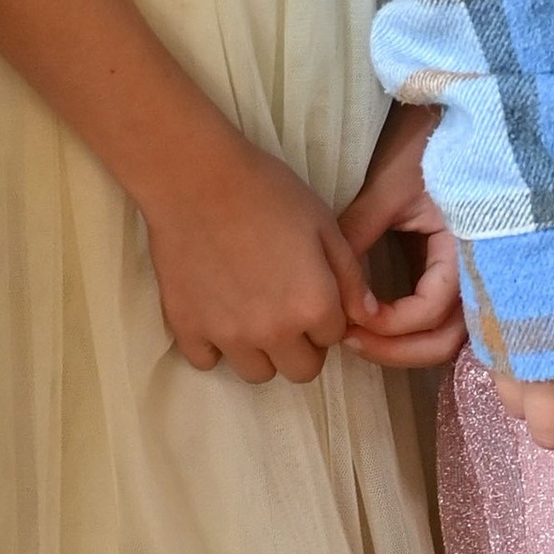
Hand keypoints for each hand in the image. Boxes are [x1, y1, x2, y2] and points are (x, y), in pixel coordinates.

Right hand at [142, 127, 375, 384]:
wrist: (197, 180)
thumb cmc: (269, 193)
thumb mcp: (325, 225)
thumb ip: (350, 277)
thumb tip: (367, 317)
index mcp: (312, 306)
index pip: (334, 338)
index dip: (327, 314)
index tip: (313, 290)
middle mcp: (272, 333)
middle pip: (300, 370)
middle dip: (302, 345)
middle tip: (287, 306)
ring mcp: (227, 336)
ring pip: (256, 373)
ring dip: (261, 350)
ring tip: (252, 309)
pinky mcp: (187, 330)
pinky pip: (207, 361)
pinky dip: (214, 344)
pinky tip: (217, 310)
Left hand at [340, 100, 467, 370]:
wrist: (455, 111)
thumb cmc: (426, 142)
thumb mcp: (389, 187)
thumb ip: (359, 234)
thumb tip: (329, 287)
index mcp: (469, 247)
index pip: (431, 310)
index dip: (388, 323)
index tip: (348, 316)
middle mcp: (482, 270)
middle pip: (445, 340)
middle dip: (395, 349)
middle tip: (349, 340)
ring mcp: (476, 273)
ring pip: (447, 335)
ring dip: (405, 345)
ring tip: (359, 335)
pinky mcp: (461, 269)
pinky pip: (444, 316)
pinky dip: (415, 329)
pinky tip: (380, 321)